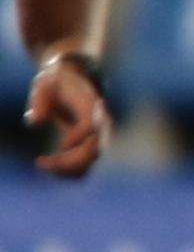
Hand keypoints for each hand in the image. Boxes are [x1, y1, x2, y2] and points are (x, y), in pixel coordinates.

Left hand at [21, 55, 102, 180]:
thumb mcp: (43, 84)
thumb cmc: (54, 82)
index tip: (59, 147)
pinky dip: (70, 171)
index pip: (90, 126)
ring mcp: (97, 135)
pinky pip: (85, 165)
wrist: (70, 79)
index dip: (75, 138)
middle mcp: (100, 123)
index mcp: (91, 105)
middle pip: (93, 150)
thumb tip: (35, 123)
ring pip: (90, 162)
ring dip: (67, 170)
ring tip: (43, 165)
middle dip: (68, 161)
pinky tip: (51, 166)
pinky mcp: (90, 144)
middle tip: (41, 163)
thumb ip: (39, 101)